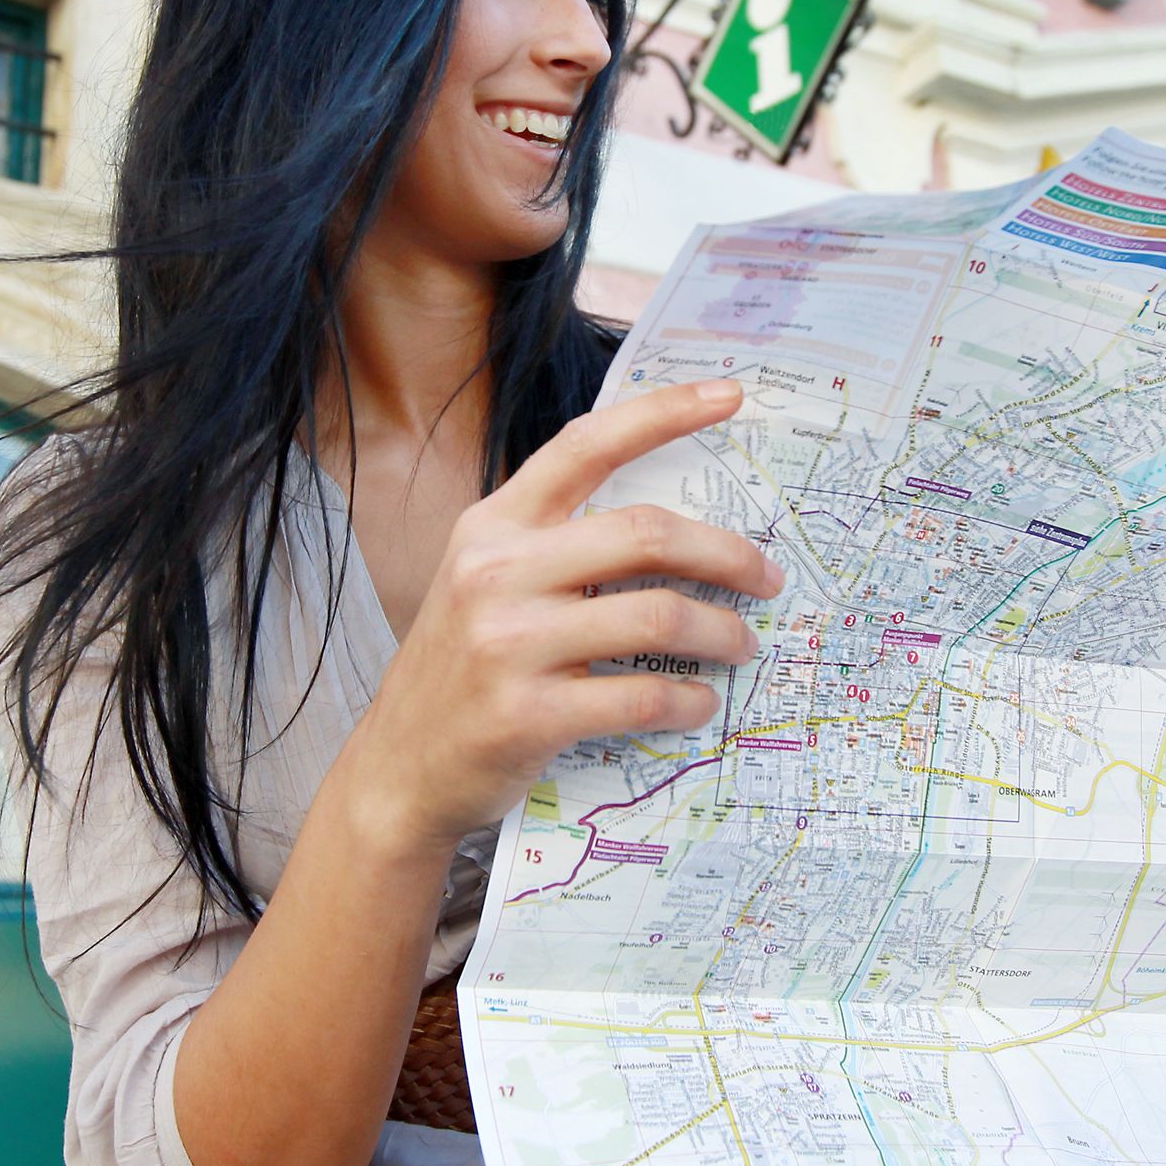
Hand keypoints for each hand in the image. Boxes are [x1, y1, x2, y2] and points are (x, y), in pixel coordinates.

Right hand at [341, 379, 784, 851]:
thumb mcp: (485, 582)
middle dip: (728, 554)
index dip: (662, 412)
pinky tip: (698, 703)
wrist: (398, 770)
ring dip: (721, 632)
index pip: (586, 445)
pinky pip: (640, 697)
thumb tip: (669, 529)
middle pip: (645, 534)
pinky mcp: (527, 715)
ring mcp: (509, 644)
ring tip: (742, 645)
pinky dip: (687, 701)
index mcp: (493, 526)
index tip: (730, 395)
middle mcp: (497, 573)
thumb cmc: (461, 670)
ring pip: (657, 617)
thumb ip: (554, 544)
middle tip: (767, 578)